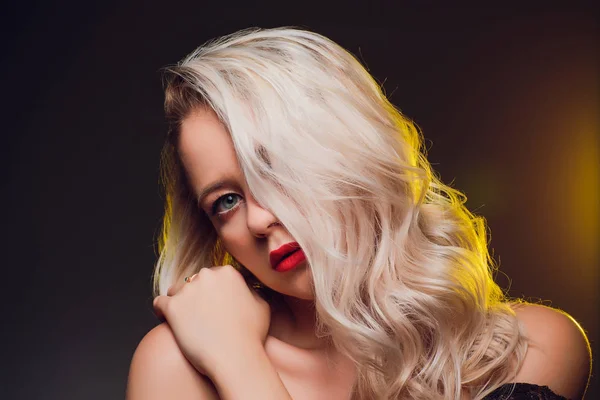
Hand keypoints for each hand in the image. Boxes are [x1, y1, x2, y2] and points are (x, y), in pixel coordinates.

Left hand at [153, 265, 271, 378]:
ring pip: (176, 290)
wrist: (236, 358)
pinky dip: (161, 311)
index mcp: (228, 272)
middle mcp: (206, 276)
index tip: (213, 305)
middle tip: (200, 315)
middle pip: (194, 281)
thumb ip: (250, 291)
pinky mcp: (172, 307)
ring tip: (184, 320)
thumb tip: (244, 289)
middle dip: (196, 295)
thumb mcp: (261, 306)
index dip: (213, 291)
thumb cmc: (251, 335)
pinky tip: (165, 319)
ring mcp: (187, 290)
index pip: (214, 276)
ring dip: (180, 302)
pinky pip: (159, 303)